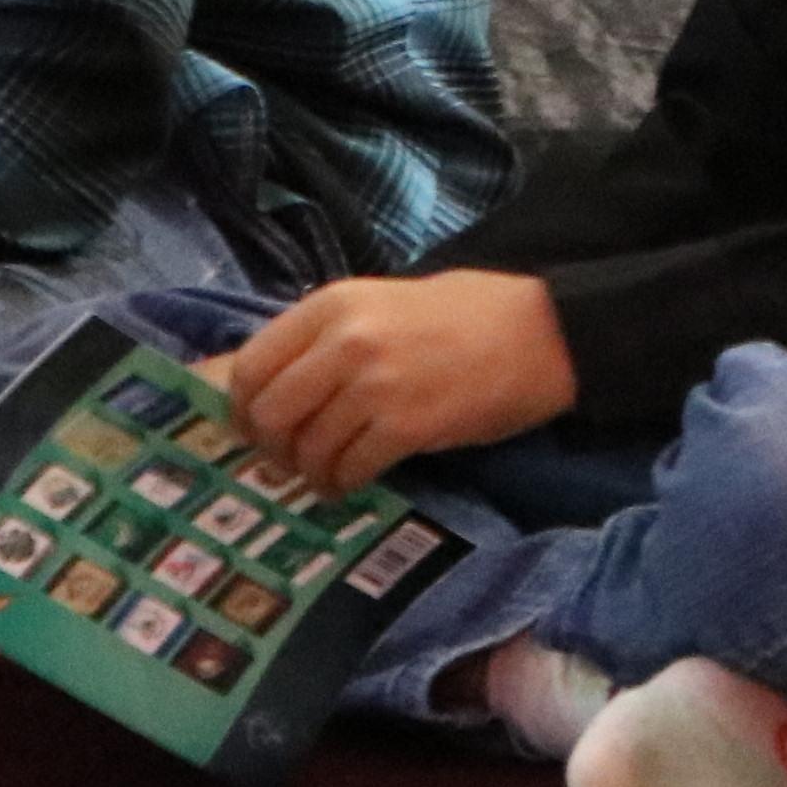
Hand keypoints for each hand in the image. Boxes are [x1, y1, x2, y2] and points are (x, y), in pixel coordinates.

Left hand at [217, 273, 575, 490]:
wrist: (545, 331)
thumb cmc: (469, 314)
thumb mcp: (385, 302)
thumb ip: (331, 335)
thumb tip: (273, 384)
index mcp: (334, 304)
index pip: (250, 366)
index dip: (242, 409)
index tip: (254, 428)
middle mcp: (346, 341)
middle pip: (268, 414)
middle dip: (272, 447)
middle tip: (291, 459)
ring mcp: (375, 385)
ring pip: (306, 449)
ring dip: (311, 471)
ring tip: (330, 473)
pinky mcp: (407, 426)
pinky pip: (348, 469)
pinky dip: (343, 484)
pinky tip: (355, 480)